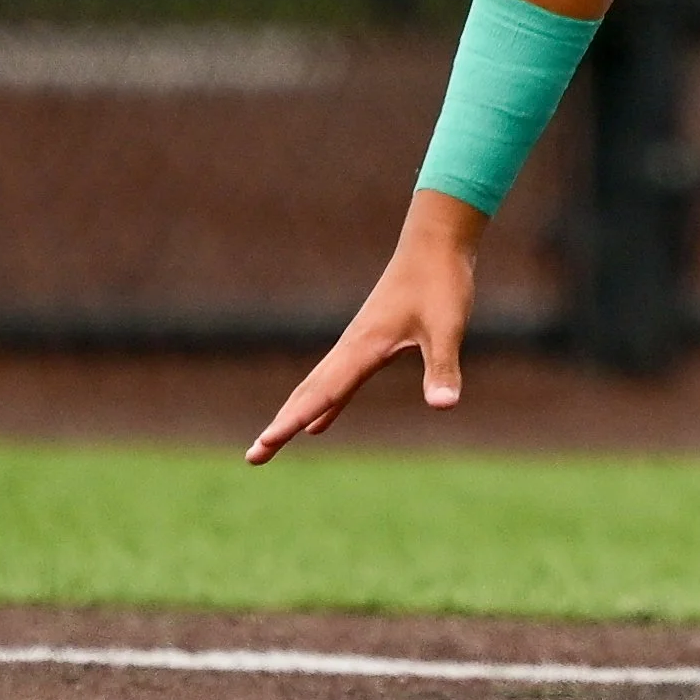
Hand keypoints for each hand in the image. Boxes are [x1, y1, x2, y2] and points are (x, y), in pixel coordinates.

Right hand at [246, 190, 484, 463]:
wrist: (435, 242)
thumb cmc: (441, 281)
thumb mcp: (448, 326)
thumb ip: (443, 366)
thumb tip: (444, 406)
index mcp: (364, 347)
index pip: (323, 393)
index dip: (293, 421)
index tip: (263, 444)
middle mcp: (352, 347)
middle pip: (308, 393)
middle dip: (281, 425)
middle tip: (252, 457)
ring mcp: (358, 343)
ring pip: (317, 386)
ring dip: (295, 414)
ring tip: (271, 442)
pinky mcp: (370, 341)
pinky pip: (339, 380)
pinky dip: (326, 403)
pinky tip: (320, 424)